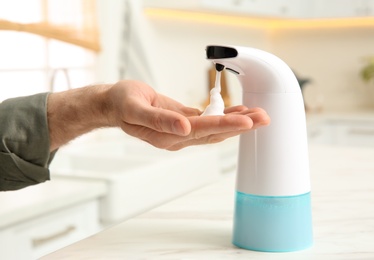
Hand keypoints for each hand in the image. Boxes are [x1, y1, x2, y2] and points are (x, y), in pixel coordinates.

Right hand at [107, 80, 269, 150]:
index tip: (247, 121)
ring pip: (214, 128)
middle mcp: (178, 137)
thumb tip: (183, 127)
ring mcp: (182, 131)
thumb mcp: (134, 108)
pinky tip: (238, 111)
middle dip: (240, 126)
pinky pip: (208, 121)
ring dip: (237, 122)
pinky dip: (224, 116)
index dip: (225, 125)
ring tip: (258, 114)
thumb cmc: (121, 104)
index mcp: (167, 136)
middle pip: (215, 132)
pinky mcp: (184, 121)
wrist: (114, 105)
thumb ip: (159, 120)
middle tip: (264, 118)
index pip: (202, 130)